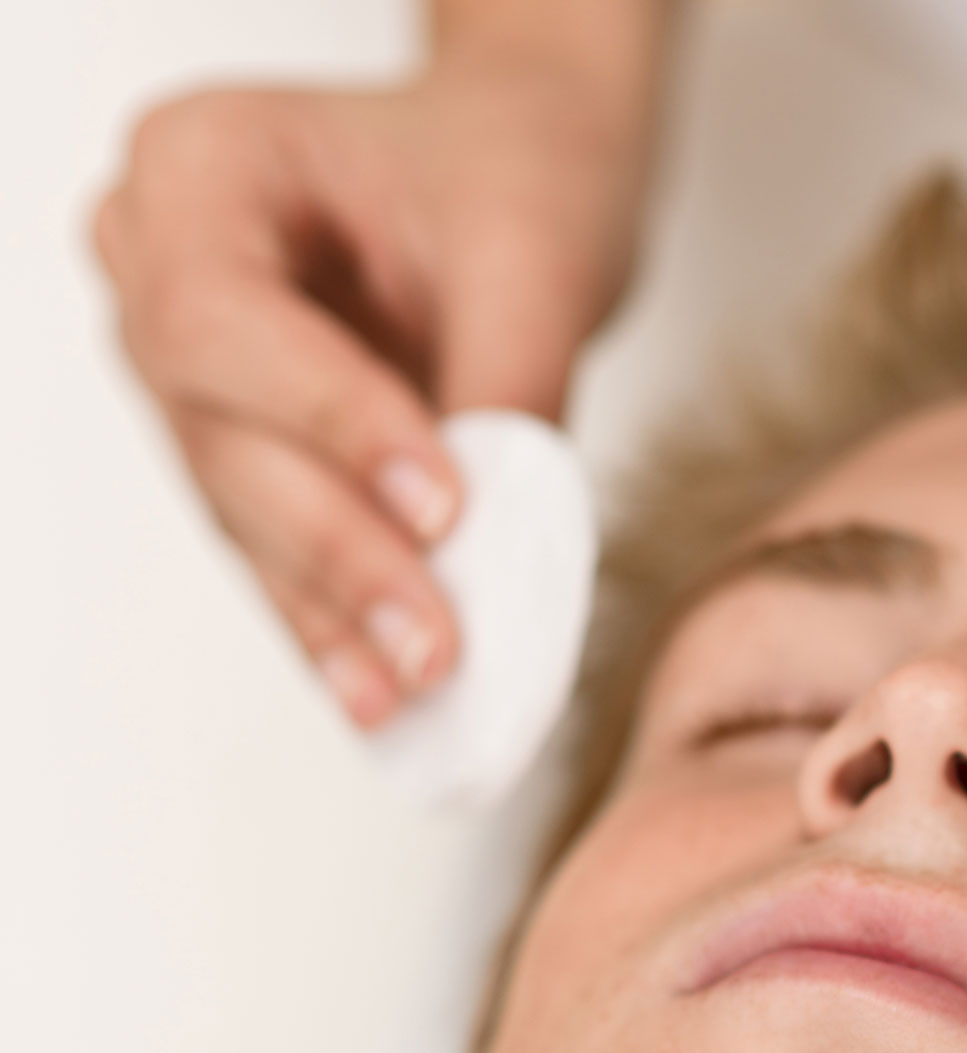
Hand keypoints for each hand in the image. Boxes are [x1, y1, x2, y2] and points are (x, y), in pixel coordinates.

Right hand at [94, 57, 649, 724]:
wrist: (512, 182)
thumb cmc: (510, 177)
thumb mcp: (533, 257)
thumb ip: (505, 390)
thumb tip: (492, 557)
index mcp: (201, 167)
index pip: (222, 315)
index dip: (328, 421)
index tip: (443, 507)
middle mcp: (157, 268)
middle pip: (218, 432)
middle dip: (337, 548)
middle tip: (435, 642)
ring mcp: (191, 377)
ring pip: (242, 511)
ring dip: (331, 612)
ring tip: (413, 689)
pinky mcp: (246, 460)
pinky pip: (277, 551)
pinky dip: (334, 624)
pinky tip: (381, 695)